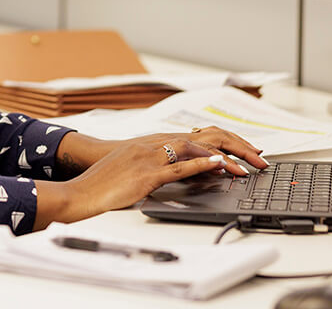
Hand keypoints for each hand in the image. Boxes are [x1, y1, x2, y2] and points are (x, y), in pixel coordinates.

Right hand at [35, 138, 227, 229]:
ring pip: (191, 149)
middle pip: (196, 138)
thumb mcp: (127, 169)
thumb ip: (147, 167)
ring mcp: (147, 158)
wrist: (81, 192)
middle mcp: (148, 145)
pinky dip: (202, 164)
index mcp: (145, 143)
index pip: (187, 137)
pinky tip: (218, 166)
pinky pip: (180, 167)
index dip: (213, 142)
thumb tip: (167, 174)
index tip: (234, 149)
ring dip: (220, 155)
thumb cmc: (100, 185)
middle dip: (226, 146)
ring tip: (244, 162)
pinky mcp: (146, 175)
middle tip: (250, 154)